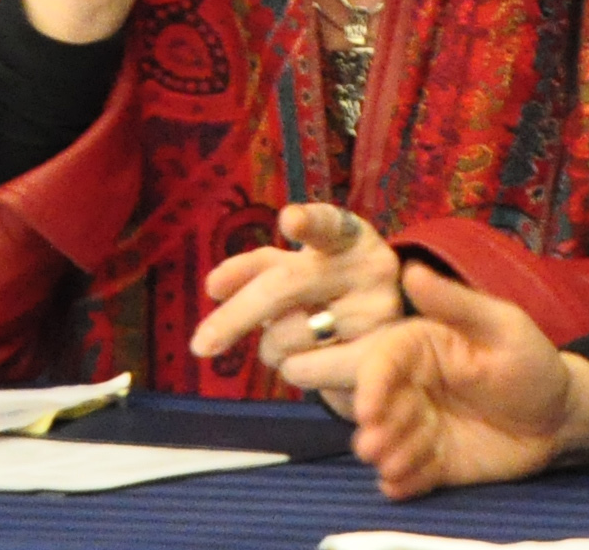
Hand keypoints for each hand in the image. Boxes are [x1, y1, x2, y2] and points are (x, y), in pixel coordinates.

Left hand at [187, 203, 405, 369]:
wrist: (391, 337)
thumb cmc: (329, 289)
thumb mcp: (298, 268)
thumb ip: (255, 267)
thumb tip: (212, 287)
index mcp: (349, 236)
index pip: (328, 224)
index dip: (309, 222)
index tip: (289, 220)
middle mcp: (371, 268)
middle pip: (284, 286)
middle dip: (234, 317)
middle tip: (198, 345)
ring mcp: (378, 313)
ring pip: (286, 336)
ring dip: (269, 347)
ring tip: (290, 338)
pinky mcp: (375, 358)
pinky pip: (302, 369)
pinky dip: (290, 369)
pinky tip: (310, 358)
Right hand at [281, 264, 588, 499]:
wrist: (561, 419)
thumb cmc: (531, 363)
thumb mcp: (502, 326)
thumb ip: (456, 304)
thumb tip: (411, 270)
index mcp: (419, 348)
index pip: (382, 364)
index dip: (370, 387)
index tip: (369, 411)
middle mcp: (411, 388)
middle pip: (379, 408)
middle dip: (374, 429)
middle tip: (377, 447)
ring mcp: (420, 428)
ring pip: (390, 444)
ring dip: (387, 457)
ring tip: (397, 467)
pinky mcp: (433, 463)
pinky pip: (408, 475)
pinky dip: (400, 483)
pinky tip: (400, 486)